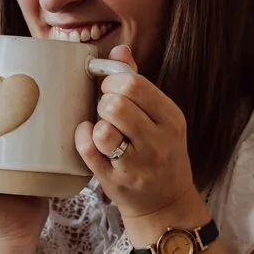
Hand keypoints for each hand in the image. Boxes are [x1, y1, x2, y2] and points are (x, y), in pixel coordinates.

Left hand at [74, 45, 196, 220]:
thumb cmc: (159, 153)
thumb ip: (139, 82)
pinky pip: (89, 151)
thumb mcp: (160, 117)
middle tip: (105, 109)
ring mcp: (138, 164)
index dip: (113, 81)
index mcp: (171, 118)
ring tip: (103, 128)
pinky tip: (88, 138)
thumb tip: (120, 49)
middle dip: (103, 101)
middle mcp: (158, 141)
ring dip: (96, 123)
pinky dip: (82, 139)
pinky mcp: (116, 182)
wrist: (166, 204)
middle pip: (116, 103)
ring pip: (103, 129)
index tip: (111, 89)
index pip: (134, 84)